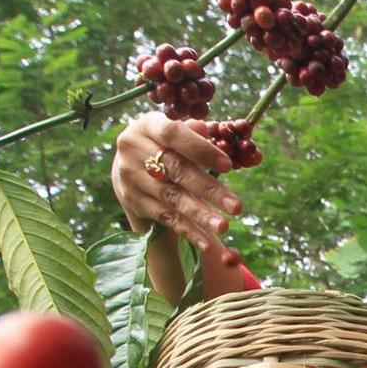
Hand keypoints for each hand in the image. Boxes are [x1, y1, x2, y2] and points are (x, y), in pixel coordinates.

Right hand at [111, 112, 243, 257]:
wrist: (129, 167)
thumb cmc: (165, 145)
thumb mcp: (175, 134)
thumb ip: (192, 133)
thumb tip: (208, 129)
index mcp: (148, 125)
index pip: (174, 134)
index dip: (202, 150)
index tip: (229, 167)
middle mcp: (134, 149)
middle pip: (177, 170)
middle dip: (209, 189)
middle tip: (237, 207)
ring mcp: (131, 177)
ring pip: (172, 197)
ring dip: (200, 214)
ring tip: (223, 226)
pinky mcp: (134, 201)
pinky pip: (166, 217)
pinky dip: (188, 230)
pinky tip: (207, 242)